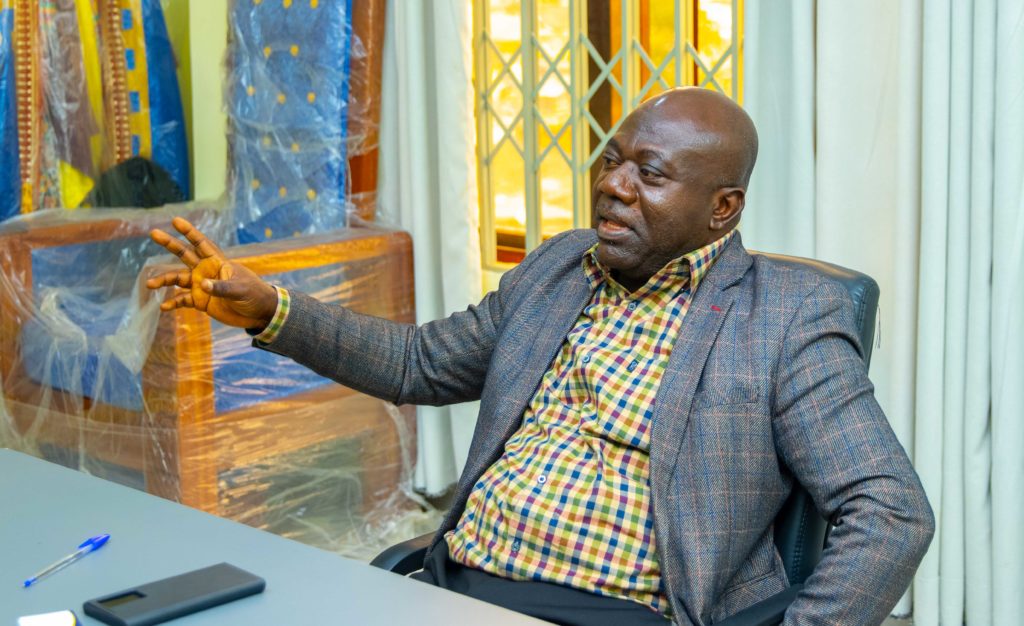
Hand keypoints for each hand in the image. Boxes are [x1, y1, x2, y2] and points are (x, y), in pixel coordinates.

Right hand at [146, 217, 278, 328]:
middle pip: (184, 254)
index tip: (175, 220)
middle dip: (170, 244)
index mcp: (218, 262)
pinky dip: (173, 302)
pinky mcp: (201, 301)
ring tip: (150, 284)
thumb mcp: (240, 289)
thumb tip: (202, 285)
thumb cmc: (254, 294)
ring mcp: (202, 286)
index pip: (201, 243)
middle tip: (154, 233)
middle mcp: (206, 271)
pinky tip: (163, 307)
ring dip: (164, 281)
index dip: (189, 232)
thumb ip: (222, 287)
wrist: (258, 313)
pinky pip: (182, 300)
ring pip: (178, 279)